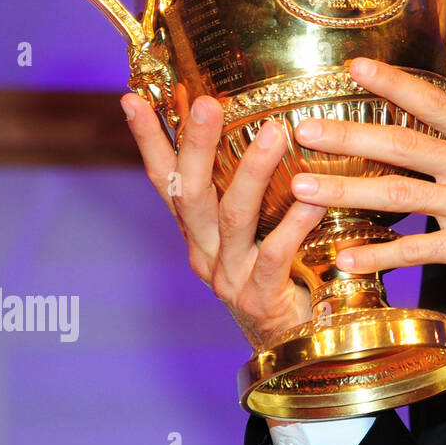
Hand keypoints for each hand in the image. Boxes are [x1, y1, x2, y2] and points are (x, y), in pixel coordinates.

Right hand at [122, 92, 328, 348]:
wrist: (295, 346)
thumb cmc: (283, 273)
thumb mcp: (256, 229)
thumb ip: (252, 188)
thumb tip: (264, 121)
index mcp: (198, 232)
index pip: (164, 179)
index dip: (148, 140)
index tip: (132, 99)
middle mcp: (204, 251)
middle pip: (190, 192)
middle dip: (195, 144)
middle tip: (206, 103)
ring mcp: (229, 276)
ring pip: (232, 217)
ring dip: (252, 172)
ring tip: (274, 132)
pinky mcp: (261, 297)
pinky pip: (275, 255)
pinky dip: (294, 223)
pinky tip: (313, 197)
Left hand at [288, 58, 445, 322]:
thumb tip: (440, 138)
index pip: (432, 101)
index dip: (390, 83)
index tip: (351, 68)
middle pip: (402, 144)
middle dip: (347, 136)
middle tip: (303, 130)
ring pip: (399, 195)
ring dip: (344, 191)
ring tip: (302, 190)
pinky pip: (418, 251)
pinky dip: (378, 256)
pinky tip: (346, 259)